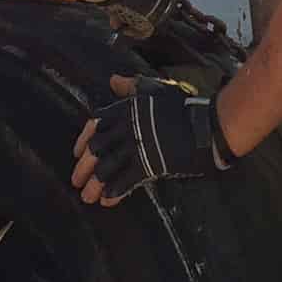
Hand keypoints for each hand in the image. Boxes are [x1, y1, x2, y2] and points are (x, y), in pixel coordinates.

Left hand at [70, 75, 232, 204]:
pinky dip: (115, 191)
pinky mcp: (149, 164)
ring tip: (86, 197)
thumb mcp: (155, 90)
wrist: (206, 125)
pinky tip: (107, 201)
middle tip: (76, 180)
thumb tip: (113, 80)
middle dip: (84, 166)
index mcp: (126, 109)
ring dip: (95, 184)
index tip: (76, 152)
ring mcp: (137, 146)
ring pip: (107, 167)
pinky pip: (126, 180)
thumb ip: (132, 87)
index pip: (96, 124)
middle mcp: (127, 127)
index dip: (84, 139)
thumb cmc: (183, 106)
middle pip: (97, 148)